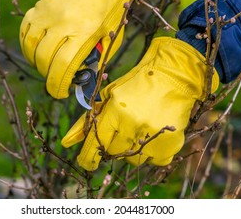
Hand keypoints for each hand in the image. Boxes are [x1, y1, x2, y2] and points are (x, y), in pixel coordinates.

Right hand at [19, 0, 151, 98]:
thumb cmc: (108, 11)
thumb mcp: (109, 37)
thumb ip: (95, 59)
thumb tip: (80, 80)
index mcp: (84, 30)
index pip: (63, 65)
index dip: (57, 85)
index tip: (59, 93)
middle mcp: (63, 22)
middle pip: (44, 58)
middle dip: (47, 76)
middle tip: (54, 80)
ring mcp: (47, 13)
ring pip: (30, 47)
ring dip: (35, 63)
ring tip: (45, 67)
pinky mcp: (38, 7)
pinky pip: (24, 32)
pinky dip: (27, 46)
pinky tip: (35, 52)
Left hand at [61, 37, 219, 170]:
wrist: (173, 76)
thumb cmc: (137, 84)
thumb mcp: (109, 96)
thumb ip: (88, 120)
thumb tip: (67, 142)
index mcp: (115, 111)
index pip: (95, 143)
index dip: (88, 157)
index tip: (86, 163)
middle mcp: (133, 125)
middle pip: (114, 152)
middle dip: (114, 146)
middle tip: (123, 132)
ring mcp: (152, 135)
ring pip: (134, 159)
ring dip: (133, 150)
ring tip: (140, 130)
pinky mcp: (170, 143)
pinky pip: (155, 161)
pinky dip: (153, 153)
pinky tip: (154, 135)